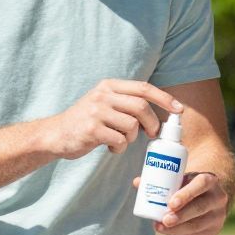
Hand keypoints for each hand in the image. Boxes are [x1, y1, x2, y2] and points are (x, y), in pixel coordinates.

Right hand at [48, 79, 181, 158]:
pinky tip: (111, 148)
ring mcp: (96, 111)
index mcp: (109, 86)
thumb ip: (126, 102)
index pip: (143, 87)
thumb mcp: (104, 102)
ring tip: (121, 140)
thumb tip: (159, 112)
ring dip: (132, 138)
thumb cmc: (86, 121)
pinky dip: (120, 147)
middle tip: (152, 134)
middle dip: (152, 123)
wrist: (56, 134)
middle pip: (141, 107)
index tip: (178, 109)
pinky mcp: (92, 130)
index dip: (164, 98)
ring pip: (132, 125)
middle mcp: (103, 95)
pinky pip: (120, 140)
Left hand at [146, 170, 230, 234]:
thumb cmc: (187, 185)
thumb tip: (137, 183)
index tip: (170, 203)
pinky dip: (180, 234)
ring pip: (198, 224)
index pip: (201, 185)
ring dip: (178, 228)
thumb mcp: (179, 178)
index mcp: (210, 179)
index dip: (186, 194)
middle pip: (200, 207)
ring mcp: (218, 215)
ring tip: (160, 227)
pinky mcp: (214, 230)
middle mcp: (218, 197)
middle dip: (180, 216)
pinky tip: (169, 231)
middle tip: (163, 220)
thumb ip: (159, 180)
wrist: (208, 195)